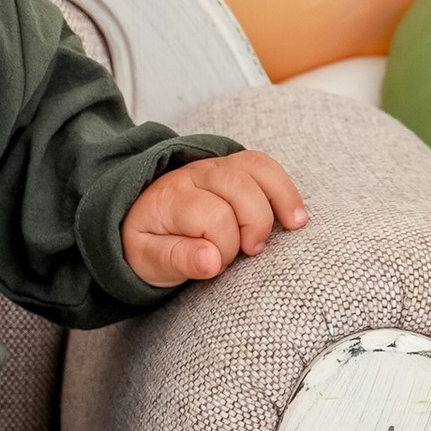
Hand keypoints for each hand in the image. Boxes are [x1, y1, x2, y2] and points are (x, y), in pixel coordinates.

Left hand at [122, 148, 308, 291]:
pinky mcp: (231, 167)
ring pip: (255, 169)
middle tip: (250, 251)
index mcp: (170, 199)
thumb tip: (212, 262)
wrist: (136, 216)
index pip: (213, 216)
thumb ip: (178, 260)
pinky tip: (294, 216)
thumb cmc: (148, 242)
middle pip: (238, 186)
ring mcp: (214, 167)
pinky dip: (283, 188)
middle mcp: (193, 175)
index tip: (218, 265)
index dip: (225, 246)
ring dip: (277, 200)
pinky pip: (263, 166)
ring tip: (289, 227)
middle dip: (254, 224)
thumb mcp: (149, 260)